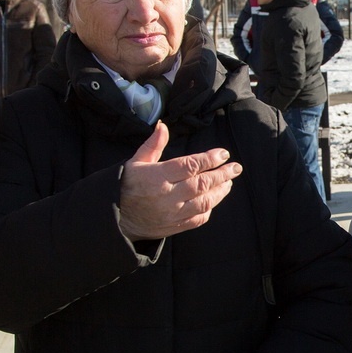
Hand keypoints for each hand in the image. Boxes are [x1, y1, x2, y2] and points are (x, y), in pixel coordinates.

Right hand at [119, 122, 241, 240]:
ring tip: (229, 181)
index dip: (209, 159)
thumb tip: (162, 126)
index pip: (190, 165)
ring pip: (204, 201)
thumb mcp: (136, 162)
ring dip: (220, 191)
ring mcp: (173, 213)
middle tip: (236, 167)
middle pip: (202, 183)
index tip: (223, 154)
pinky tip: (215, 198)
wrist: (116, 217)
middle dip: (222, 174)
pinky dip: (209, 208)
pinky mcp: (175, 226)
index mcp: (157, 176)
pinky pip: (198, 218)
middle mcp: (167, 195)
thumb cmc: (127, 185)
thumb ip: (153, 145)